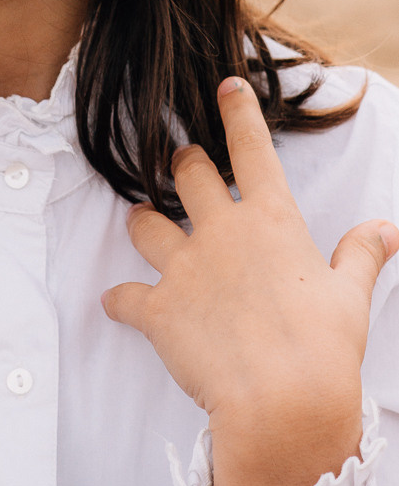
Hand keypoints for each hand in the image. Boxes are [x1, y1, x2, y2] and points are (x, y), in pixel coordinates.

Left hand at [101, 76, 398, 485]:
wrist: (282, 399)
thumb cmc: (324, 346)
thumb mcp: (351, 295)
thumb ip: (361, 254)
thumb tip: (387, 229)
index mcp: (270, 219)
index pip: (251, 149)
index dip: (236, 112)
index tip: (224, 86)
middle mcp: (221, 231)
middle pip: (187, 173)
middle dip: (182, 163)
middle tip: (182, 165)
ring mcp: (184, 267)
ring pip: (144, 223)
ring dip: (141, 220)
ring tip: (141, 220)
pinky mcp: (158, 308)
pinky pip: (124, 297)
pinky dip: (119, 300)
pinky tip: (114, 303)